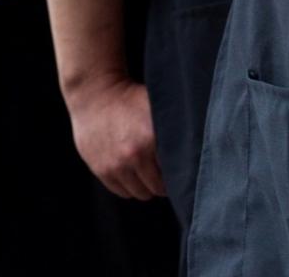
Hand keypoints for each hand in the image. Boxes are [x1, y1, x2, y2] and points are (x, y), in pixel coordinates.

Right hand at [64, 76, 164, 199]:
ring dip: (144, 185)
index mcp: (150, 139)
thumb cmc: (130, 99)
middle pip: (157, 188)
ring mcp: (115, 165)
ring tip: (144, 170)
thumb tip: (193, 149)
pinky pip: (121, 192)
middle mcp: (133, 155)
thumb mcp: (156, 106)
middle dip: (161, 181)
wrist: (94, 94)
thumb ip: (174, 129)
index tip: (176, 166)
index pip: (174, 173)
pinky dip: (127, 185)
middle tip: (161, 170)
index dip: (176, 171)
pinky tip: (129, 170)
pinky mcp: (100, 169)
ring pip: (140, 194)